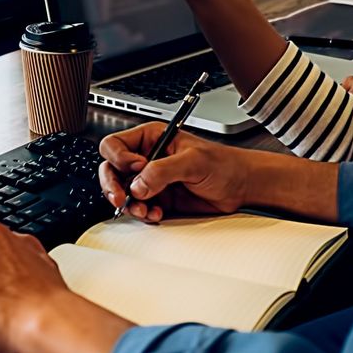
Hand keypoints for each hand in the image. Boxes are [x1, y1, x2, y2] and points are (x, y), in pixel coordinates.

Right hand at [98, 122, 250, 222]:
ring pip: (122, 192)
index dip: (119, 159)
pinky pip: (139, 207)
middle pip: (111, 169)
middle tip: (121, 197)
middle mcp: (147, 158)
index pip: (116, 145)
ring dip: (129, 204)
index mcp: (152, 138)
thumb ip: (163, 170)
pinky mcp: (158, 199)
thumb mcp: (193, 161)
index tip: (135, 169)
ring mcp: (151, 180)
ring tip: (144, 209)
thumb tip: (138, 184)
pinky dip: (144, 214)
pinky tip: (156, 213)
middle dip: (113, 185)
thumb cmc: (224, 164)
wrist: (241, 187)